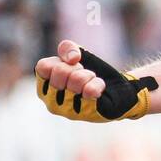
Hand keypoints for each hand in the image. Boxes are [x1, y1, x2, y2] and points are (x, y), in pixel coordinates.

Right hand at [35, 40, 155, 121]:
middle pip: (60, 71)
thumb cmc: (91, 73)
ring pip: (76, 79)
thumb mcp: (76, 55)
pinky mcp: (86, 113)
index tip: (71, 64)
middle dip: (77, 66)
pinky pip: (90, 90)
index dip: (60, 59)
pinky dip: (98, 83)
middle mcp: (52, 101)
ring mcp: (68, 110)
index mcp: (45, 87)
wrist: (117, 90)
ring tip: (91, 80)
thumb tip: (72, 59)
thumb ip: (67, 48)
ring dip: (88, 75)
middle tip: (83, 73)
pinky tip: (99, 88)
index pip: (43, 66)